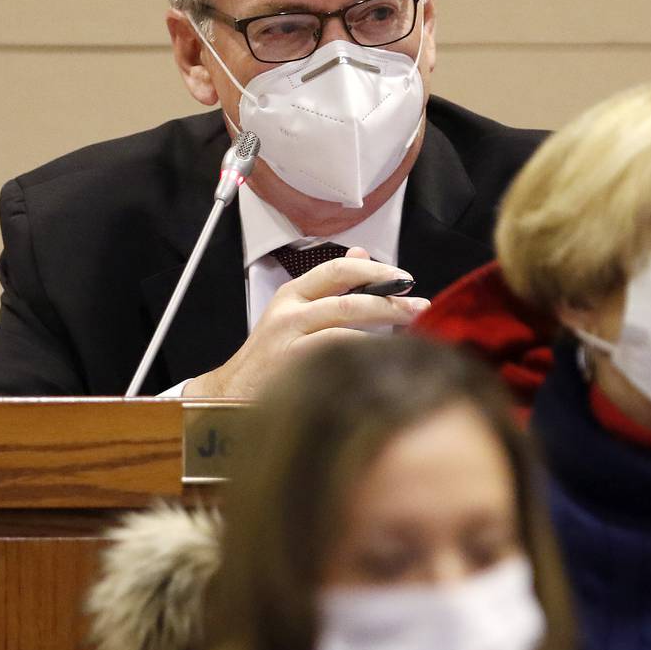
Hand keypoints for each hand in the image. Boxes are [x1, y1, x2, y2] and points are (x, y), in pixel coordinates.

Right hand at [182, 248, 428, 397]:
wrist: (231, 394)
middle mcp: (289, 315)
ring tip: (410, 336)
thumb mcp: (296, 313)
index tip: (404, 278)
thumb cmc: (270, 356)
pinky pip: (338, 360)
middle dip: (390, 303)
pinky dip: (365, 359)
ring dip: (384, 333)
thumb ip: (330, 287)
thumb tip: (363, 255)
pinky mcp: (293, 371)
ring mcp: (290, 344)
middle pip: (348, 300)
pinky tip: (383, 362)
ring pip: (346, 331)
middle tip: (419, 307)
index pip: (337, 269)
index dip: (375, 270)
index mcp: (291, 296)